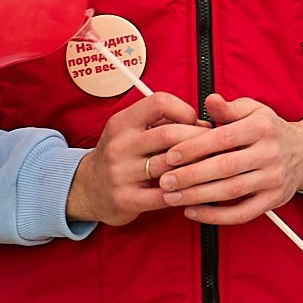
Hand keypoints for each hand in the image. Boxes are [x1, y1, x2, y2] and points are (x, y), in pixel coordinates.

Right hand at [64, 92, 206, 226]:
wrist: (87, 188)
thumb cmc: (121, 156)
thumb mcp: (132, 131)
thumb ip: (163, 123)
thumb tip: (203, 123)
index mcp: (122, 123)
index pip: (158, 103)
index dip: (184, 110)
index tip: (195, 121)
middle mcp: (119, 145)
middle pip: (169, 135)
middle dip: (199, 138)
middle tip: (215, 145)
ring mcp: (120, 173)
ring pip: (170, 165)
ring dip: (197, 166)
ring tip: (211, 166)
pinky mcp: (125, 199)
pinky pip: (164, 196)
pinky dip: (184, 192)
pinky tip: (195, 189)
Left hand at [154, 94, 302, 226]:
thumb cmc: (268, 130)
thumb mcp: (253, 111)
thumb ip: (228, 108)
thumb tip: (209, 100)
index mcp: (262, 127)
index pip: (223, 138)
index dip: (194, 148)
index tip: (170, 155)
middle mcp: (270, 153)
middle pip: (225, 167)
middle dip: (191, 175)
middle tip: (164, 180)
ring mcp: (273, 178)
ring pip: (231, 191)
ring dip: (198, 196)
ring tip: (171, 197)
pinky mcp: (273, 200)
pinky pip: (242, 213)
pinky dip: (216, 216)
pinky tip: (193, 211)